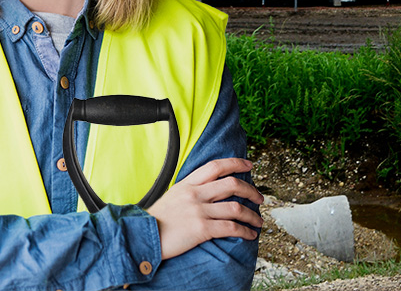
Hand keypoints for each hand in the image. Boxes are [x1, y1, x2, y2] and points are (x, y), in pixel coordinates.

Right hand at [146, 158, 262, 259]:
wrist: (141, 236)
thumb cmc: (156, 220)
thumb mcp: (172, 195)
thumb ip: (190, 190)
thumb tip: (208, 190)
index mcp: (188, 183)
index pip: (216, 166)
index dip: (236, 163)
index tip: (249, 166)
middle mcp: (195, 193)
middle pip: (232, 184)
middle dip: (251, 190)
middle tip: (259, 198)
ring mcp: (198, 211)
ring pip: (236, 207)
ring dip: (252, 215)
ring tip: (258, 221)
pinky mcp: (201, 229)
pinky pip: (230, 227)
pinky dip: (244, 231)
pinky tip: (250, 234)